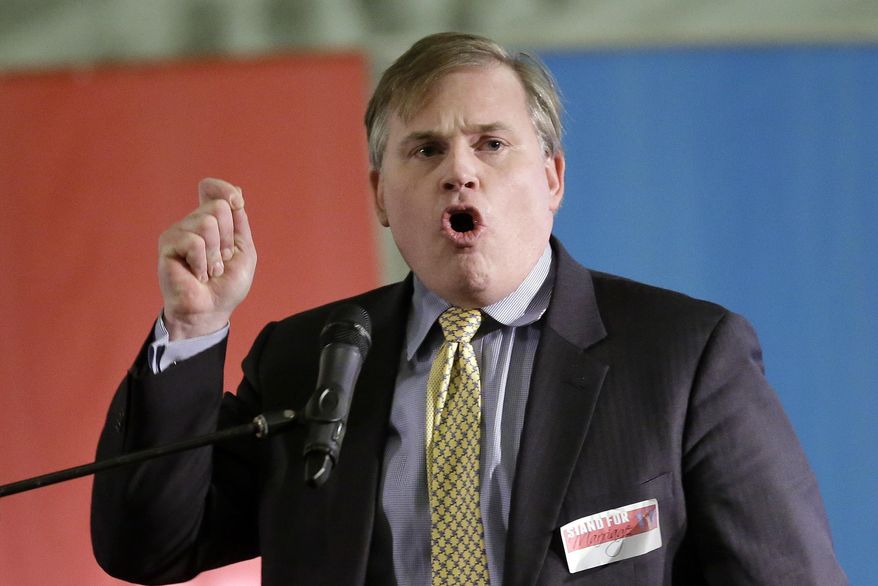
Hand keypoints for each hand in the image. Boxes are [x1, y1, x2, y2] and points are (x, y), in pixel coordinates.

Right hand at [158, 178, 256, 339]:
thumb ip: (239, 221)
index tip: (237, 204)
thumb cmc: (226, 285)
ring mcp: (178, 232)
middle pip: (218, 206)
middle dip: (228, 238)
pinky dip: (202, 263)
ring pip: (207, 223)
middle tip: (221, 261)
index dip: (224, 189)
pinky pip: (194, 242)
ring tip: (209, 271)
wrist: (211, 310)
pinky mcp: (167, 245)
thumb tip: (236, 191)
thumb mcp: (244, 250)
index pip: (210, 188)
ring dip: (215, 255)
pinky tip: (196, 275)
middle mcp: (192, 223)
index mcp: (210, 221)